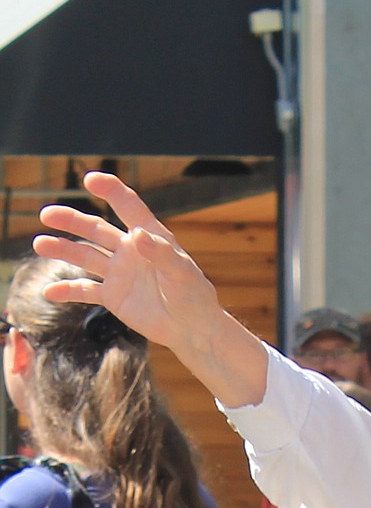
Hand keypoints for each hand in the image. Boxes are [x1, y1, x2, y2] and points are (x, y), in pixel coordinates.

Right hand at [34, 173, 221, 354]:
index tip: (90, 179)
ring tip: (40, 244)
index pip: (128, 206)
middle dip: (71, 220)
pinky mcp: (113, 296)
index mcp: (148, 237)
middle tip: (47, 214)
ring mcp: (118, 273)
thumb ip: (161, 253)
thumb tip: (137, 234)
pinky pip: (85, 291)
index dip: (110, 190)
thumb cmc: (193, 296)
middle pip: (95, 229)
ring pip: (85, 256)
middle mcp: (128, 251)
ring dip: (62, 250)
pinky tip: (49, 292)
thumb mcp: (181, 273)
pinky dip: (67, 291)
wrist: (192, 328)